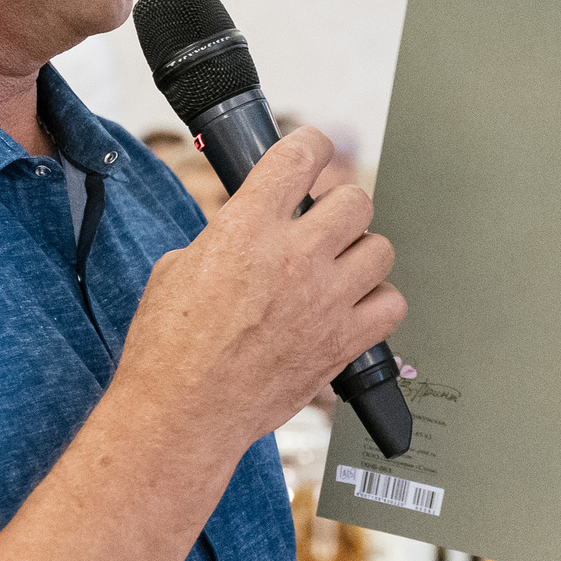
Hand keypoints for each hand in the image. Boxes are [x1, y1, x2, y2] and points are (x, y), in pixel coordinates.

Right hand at [116, 128, 405, 464]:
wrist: (181, 414)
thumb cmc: (169, 351)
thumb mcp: (179, 268)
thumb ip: (225, 237)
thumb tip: (249, 231)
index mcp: (246, 227)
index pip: (299, 155)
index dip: (310, 146)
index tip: (311, 152)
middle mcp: (294, 257)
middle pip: (355, 200)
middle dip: (338, 207)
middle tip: (321, 224)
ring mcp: (325, 300)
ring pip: (380, 249)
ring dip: (360, 255)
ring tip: (336, 270)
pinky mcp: (343, 343)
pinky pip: (391, 304)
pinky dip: (376, 304)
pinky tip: (351, 309)